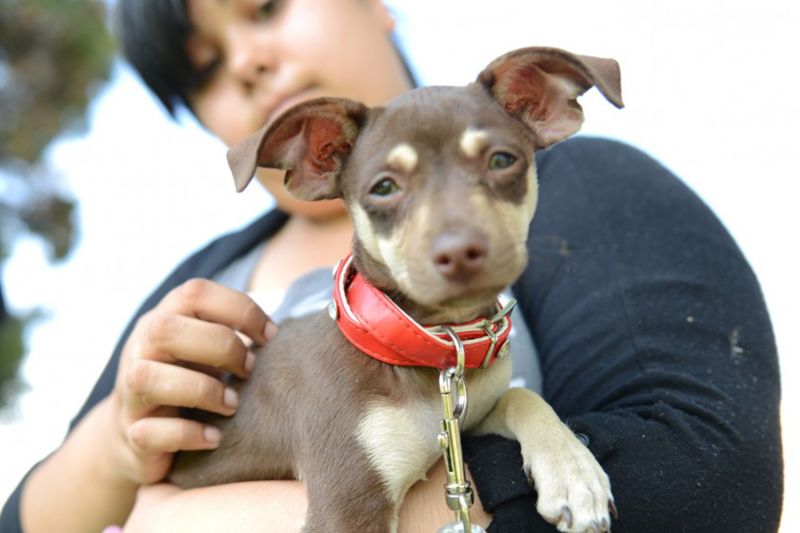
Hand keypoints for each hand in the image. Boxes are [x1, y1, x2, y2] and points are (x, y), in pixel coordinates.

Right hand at [110, 278, 275, 484]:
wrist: (141, 434)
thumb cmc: (192, 378)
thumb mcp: (209, 347)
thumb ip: (236, 331)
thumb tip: (281, 332)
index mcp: (166, 317)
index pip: (195, 293)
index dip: (240, 309)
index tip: (272, 336)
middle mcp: (141, 348)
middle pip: (166, 330)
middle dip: (221, 347)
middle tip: (250, 369)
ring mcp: (130, 391)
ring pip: (148, 378)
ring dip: (202, 391)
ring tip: (233, 405)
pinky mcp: (132, 433)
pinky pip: (150, 432)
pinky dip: (188, 434)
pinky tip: (215, 437)